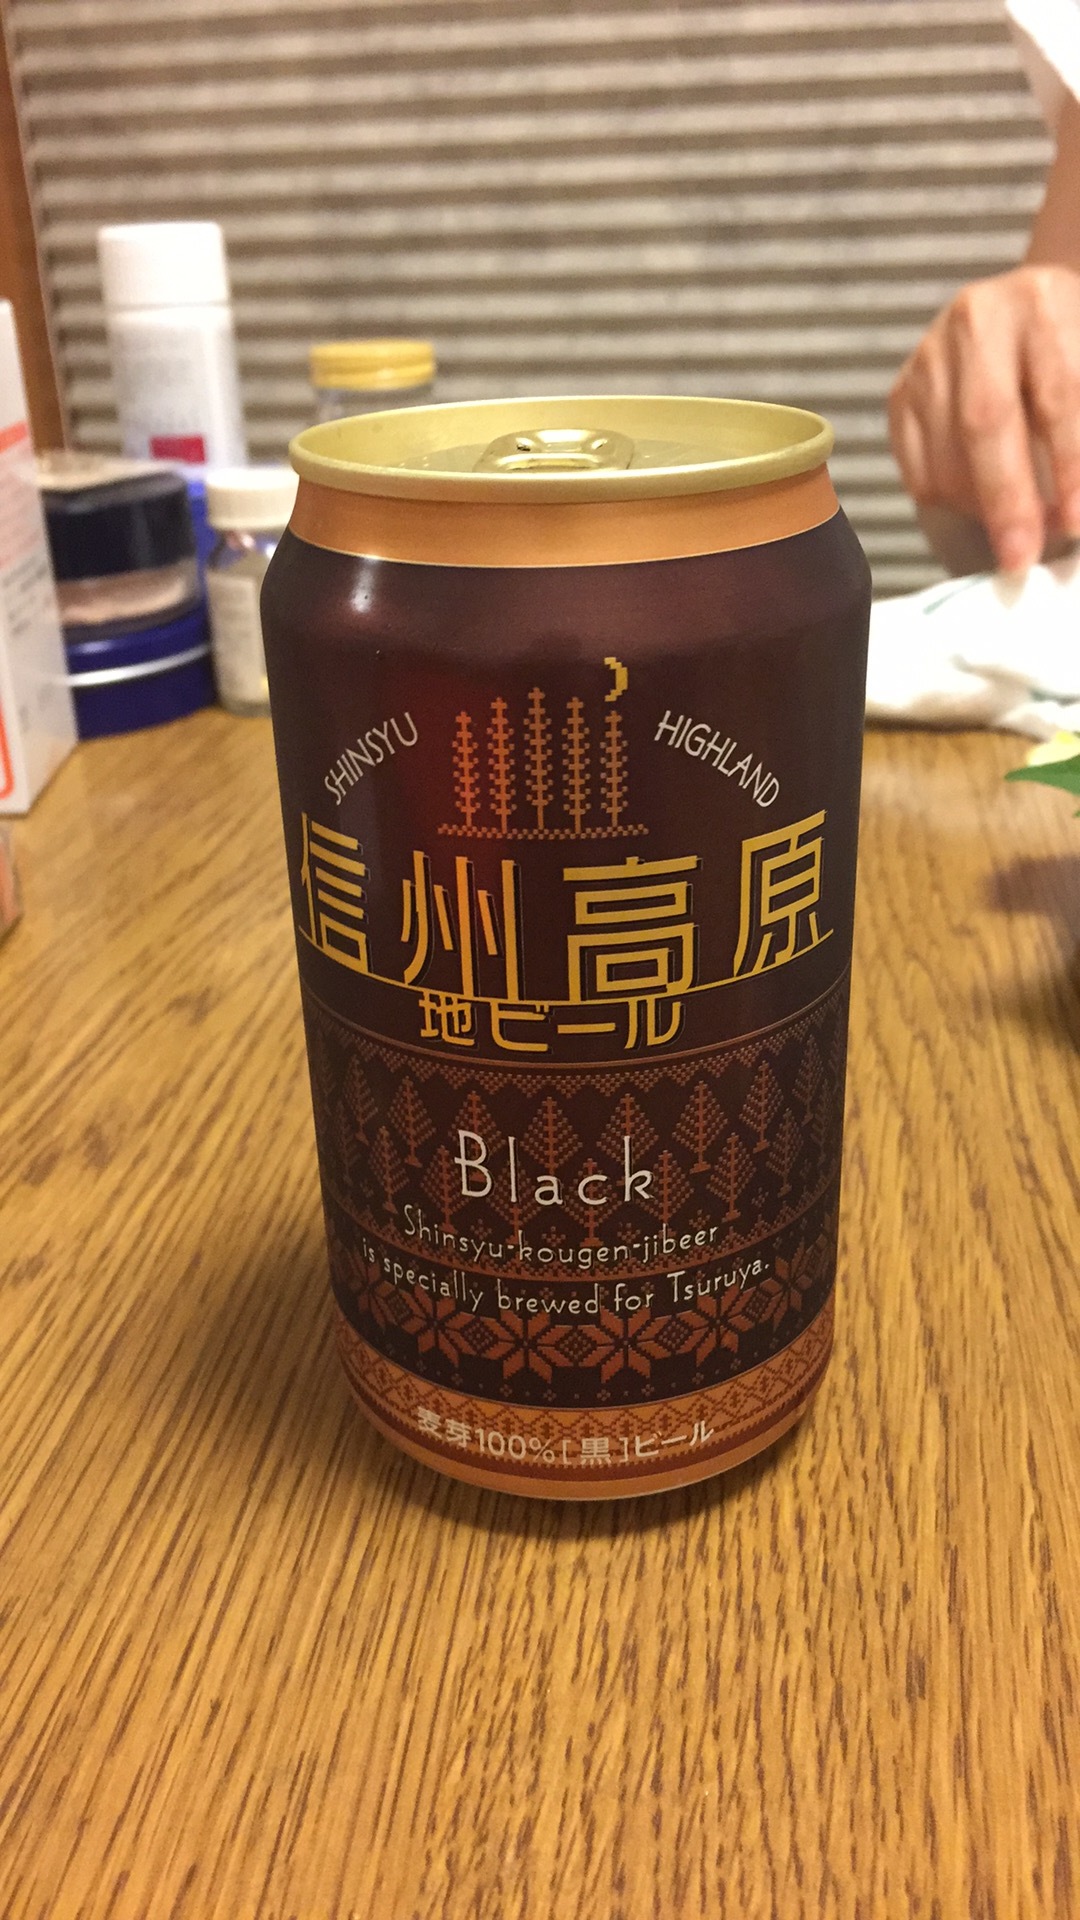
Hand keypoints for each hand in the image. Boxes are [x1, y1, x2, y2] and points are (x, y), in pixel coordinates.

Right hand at [888, 264, 1079, 571]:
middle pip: (984, 422)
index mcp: (1042, 304)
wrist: (1030, 310)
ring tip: (1013, 531)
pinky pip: (917, 467)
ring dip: (980, 508)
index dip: (1068, 466)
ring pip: (945, 452)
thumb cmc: (1073, 349)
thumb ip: (1078, 438)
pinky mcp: (902, 391)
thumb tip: (1069, 515)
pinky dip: (949, 500)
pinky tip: (979, 503)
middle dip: (1006, 500)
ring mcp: (930, 356)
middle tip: (1020, 558)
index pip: (1057, 395)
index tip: (1073, 524)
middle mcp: (978, 320)